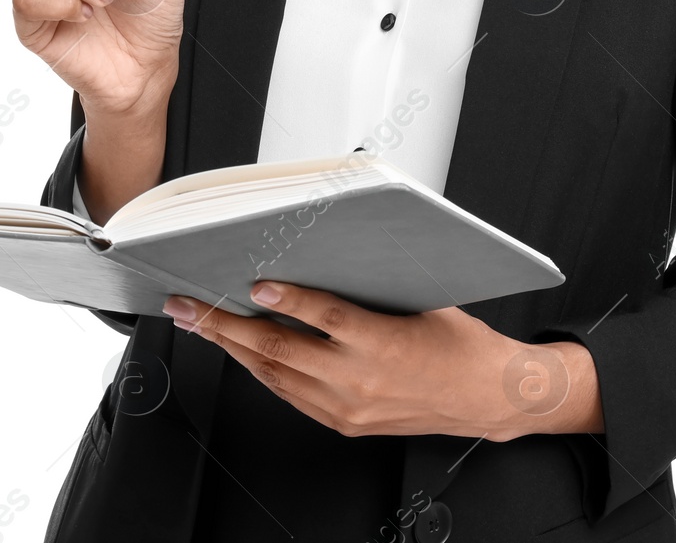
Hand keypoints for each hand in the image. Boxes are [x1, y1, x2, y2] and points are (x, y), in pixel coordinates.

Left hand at [163, 282, 602, 441]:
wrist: (485, 396)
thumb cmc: (457, 340)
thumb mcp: (418, 296)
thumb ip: (366, 283)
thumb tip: (318, 253)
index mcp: (383, 341)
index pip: (324, 316)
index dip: (285, 298)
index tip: (254, 283)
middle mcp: (359, 380)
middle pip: (279, 350)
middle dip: (225, 326)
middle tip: (190, 305)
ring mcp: (347, 407)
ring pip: (275, 375)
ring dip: (232, 348)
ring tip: (201, 324)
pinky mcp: (344, 423)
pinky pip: (289, 394)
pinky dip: (260, 369)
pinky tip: (241, 351)